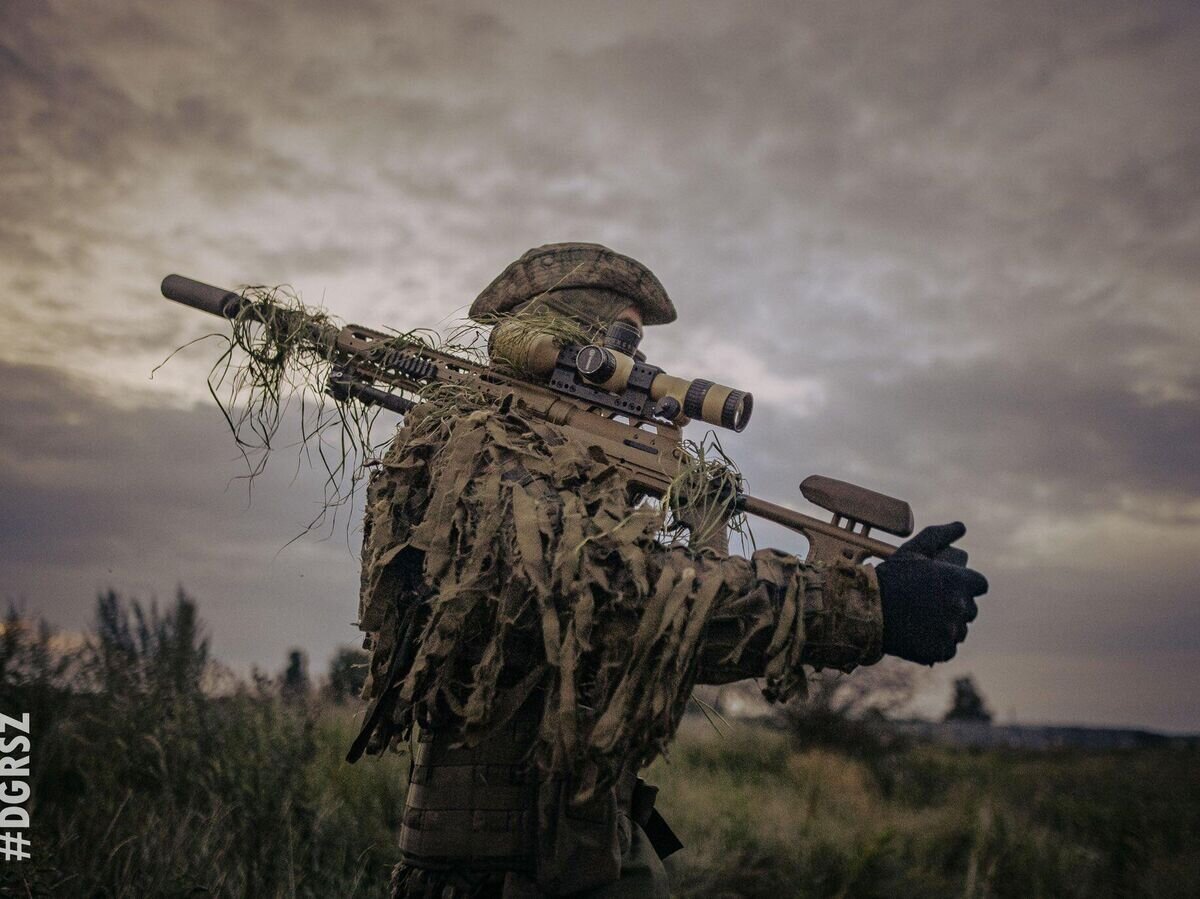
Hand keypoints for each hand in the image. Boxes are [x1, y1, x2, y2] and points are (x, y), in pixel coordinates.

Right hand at [876, 522, 988, 664]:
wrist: (866, 609)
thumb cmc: (890, 576)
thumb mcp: (912, 550)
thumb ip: (939, 535)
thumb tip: (961, 526)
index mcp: (960, 580)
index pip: (979, 585)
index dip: (964, 585)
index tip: (946, 587)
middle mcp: (961, 606)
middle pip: (970, 609)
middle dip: (954, 607)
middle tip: (928, 604)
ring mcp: (951, 631)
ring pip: (959, 631)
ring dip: (947, 627)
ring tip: (921, 620)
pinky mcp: (941, 651)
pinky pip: (947, 649)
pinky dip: (936, 645)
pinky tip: (918, 635)